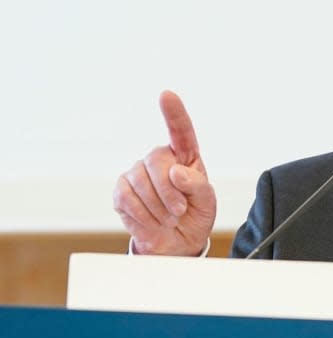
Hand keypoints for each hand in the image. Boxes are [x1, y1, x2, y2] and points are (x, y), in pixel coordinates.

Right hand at [112, 91, 216, 255]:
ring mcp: (137, 172)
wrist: (176, 242)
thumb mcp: (206, 202)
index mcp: (185, 155)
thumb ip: (198, 186)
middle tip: (180, 211)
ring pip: (140, 182)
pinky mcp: (121, 190)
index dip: (173, 112)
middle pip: (157, 161)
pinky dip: (142, 215)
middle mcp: (159, 158)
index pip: (180, 130)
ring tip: (169, 219)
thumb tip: (176, 172)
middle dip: (169, 191)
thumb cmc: (195, 215)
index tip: (167, 95)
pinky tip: (152, 221)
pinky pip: (126, 198)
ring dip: (158, 208)